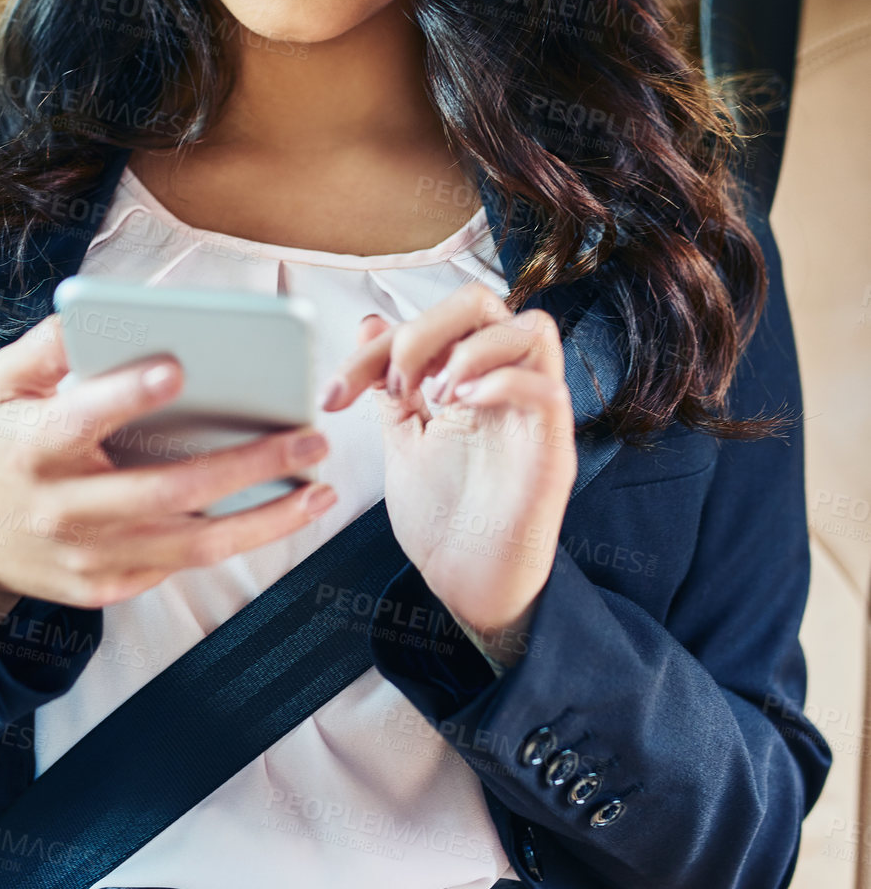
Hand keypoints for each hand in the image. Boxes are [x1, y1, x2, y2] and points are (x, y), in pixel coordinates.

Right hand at [0, 312, 335, 633]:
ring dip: (266, 520)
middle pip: (168, 491)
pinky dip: (232, 542)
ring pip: (192, 546)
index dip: (126, 395)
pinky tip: (278, 515)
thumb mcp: (3, 383)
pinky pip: (178, 568)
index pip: (81, 419)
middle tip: (310, 436)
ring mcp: (87, 557)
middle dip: (248, 464)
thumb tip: (105, 309)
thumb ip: (51, 345)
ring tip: (321, 489)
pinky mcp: (105, 588)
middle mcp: (62, 508)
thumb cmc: (0, 440)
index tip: (179, 365)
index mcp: (33, 446)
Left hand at [320, 286, 576, 665]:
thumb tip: (369, 323)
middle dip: (426, 327)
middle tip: (397, 385)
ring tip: (432, 396)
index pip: (435, 319)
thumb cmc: (445, 519)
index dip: (378, 342)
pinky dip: (501, 383)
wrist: (466, 586)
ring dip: (468, 351)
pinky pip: (547, 391)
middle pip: (485, 301)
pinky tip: (461, 407)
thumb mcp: (404, 441)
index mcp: (470, 378)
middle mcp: (506, 387)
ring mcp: (532, 416)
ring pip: (532, 329)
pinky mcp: (552, 452)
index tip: (336, 392)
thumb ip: (392, 386)